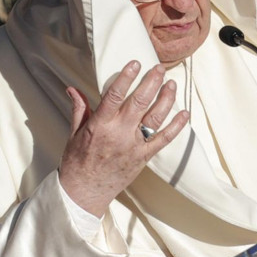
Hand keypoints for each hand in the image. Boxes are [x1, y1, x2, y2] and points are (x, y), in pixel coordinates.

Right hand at [58, 61, 188, 216]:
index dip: (126, 78)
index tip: (135, 63)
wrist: (84, 193)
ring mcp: (133, 146)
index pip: (115, 96)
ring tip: (171, 84)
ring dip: (165, 99)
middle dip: (151, 82)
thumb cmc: (78, 163)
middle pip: (140, 102)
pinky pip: (163, 139)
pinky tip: (184, 114)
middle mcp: (119, 134)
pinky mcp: (143, 157)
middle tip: (159, 68)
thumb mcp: (74, 133)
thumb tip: (72, 89)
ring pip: (155, 118)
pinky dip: (176, 126)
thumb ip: (79, 109)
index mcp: (100, 125)